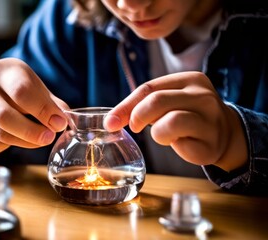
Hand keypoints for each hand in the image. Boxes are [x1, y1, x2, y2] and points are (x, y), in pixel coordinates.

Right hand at [0, 58, 67, 153]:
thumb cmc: (17, 96)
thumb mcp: (36, 92)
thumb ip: (51, 104)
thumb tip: (63, 119)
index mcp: (5, 70)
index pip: (23, 89)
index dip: (44, 108)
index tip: (60, 122)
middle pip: (8, 111)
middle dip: (33, 127)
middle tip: (52, 135)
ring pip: (3, 128)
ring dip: (29, 137)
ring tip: (45, 139)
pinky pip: (1, 139)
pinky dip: (21, 143)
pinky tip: (32, 141)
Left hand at [104, 71, 246, 170]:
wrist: (225, 133)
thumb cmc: (188, 115)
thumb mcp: (169, 101)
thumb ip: (144, 104)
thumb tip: (111, 120)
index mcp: (190, 79)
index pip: (148, 88)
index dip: (125, 106)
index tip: (111, 122)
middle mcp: (203, 96)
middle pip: (157, 101)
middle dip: (138, 117)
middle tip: (136, 127)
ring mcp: (210, 120)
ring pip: (169, 123)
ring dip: (158, 134)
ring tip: (166, 135)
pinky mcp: (211, 144)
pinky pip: (181, 146)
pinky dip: (175, 147)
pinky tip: (183, 144)